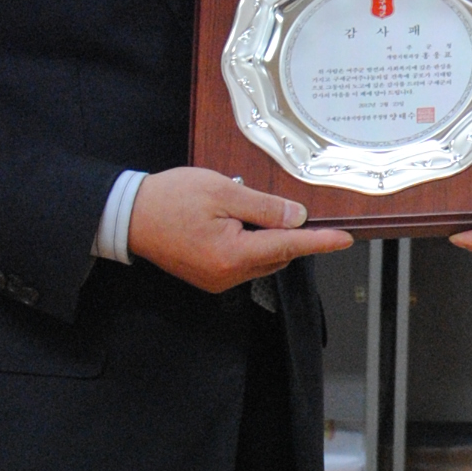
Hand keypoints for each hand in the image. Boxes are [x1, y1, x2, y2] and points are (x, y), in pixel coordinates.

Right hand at [126, 168, 351, 289]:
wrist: (128, 216)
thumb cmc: (170, 198)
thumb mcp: (222, 190)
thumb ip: (264, 206)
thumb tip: (297, 217)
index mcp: (233, 254)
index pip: (288, 246)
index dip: (319, 242)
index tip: (344, 240)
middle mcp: (227, 274)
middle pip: (277, 254)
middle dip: (282, 231)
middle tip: (263, 201)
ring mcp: (217, 280)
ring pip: (261, 259)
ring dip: (263, 236)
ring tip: (234, 208)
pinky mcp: (209, 278)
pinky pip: (242, 262)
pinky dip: (246, 243)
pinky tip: (227, 221)